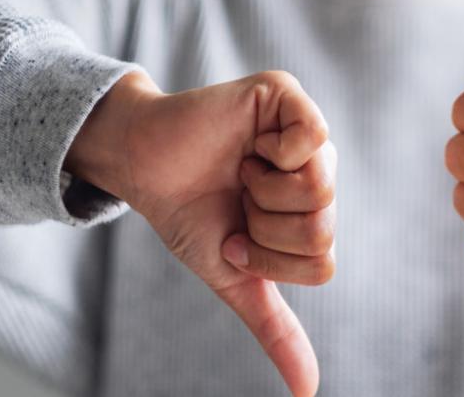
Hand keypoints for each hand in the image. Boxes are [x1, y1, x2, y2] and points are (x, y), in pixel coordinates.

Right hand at [66, 70, 334, 396]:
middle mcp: (321, 173)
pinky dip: (275, 154)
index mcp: (315, 213)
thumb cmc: (190, 215)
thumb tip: (307, 392)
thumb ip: (275, 326)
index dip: (270, 259)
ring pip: (319, 190)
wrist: (141, 167)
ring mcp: (309, 133)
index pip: (322, 261)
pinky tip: (252, 146)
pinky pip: (313, 137)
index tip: (237, 235)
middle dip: (264, 227)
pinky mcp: (288, 96)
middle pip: (323, 227)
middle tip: (238, 200)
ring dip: (263, 193)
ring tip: (241, 171)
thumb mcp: (235, 276)